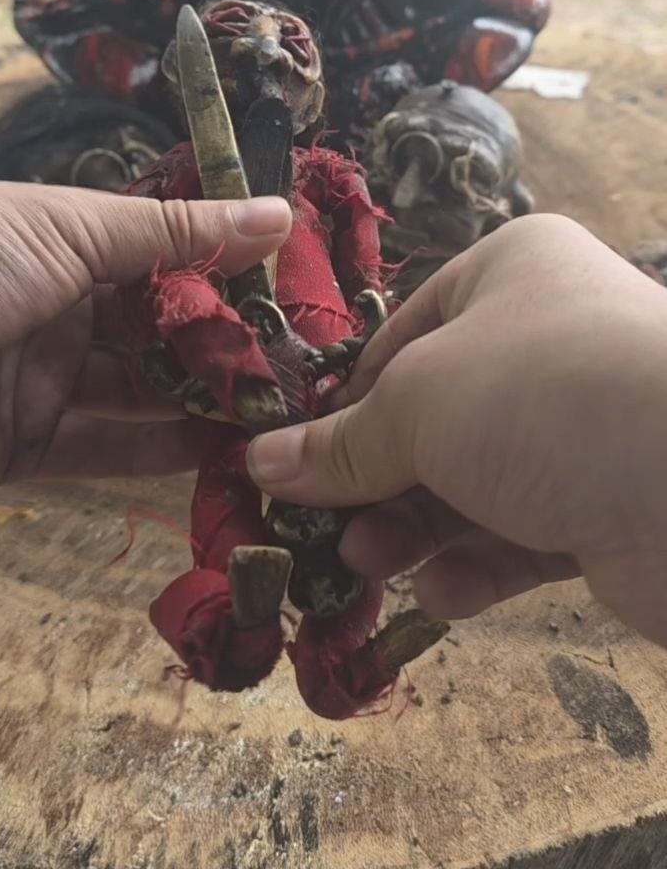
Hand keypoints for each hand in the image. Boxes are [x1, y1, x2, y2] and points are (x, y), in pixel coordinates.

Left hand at [0, 182, 289, 491]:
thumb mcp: (72, 228)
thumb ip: (174, 234)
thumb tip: (276, 213)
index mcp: (63, 242)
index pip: (162, 255)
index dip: (223, 269)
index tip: (294, 284)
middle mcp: (58, 308)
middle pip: (156, 328)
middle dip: (223, 341)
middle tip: (301, 358)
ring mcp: (42, 380)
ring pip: (140, 392)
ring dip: (205, 399)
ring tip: (281, 406)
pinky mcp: (25, 445)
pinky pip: (105, 451)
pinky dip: (163, 453)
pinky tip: (224, 448)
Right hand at [248, 215, 666, 646]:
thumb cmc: (540, 397)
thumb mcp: (420, 404)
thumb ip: (344, 442)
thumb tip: (263, 463)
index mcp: (511, 275)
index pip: (405, 333)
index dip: (346, 396)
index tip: (292, 454)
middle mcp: (550, 341)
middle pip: (436, 416)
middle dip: (376, 477)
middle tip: (323, 529)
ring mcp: (583, 428)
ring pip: (474, 481)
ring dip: (414, 529)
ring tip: (365, 564)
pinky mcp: (609, 506)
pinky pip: (525, 534)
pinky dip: (478, 566)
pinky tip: (441, 596)